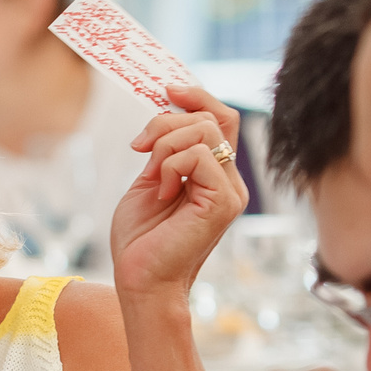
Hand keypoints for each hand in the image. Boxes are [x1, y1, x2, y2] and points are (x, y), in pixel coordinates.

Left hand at [108, 84, 247, 299]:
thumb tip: (167, 109)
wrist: (140, 282)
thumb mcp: (150, 181)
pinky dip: (169, 165)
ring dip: (164, 144)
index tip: (165, 89)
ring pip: (204, 131)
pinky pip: (197, 156)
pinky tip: (161, 192)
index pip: (220, 118)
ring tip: (151, 176)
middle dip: (167, 119)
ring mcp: (230, 192)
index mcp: (215, 174)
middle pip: (213, 117)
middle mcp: (229, 181)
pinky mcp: (223, 203)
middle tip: (139, 146)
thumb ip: (164, 149)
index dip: (196, 96)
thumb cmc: (141, 240)